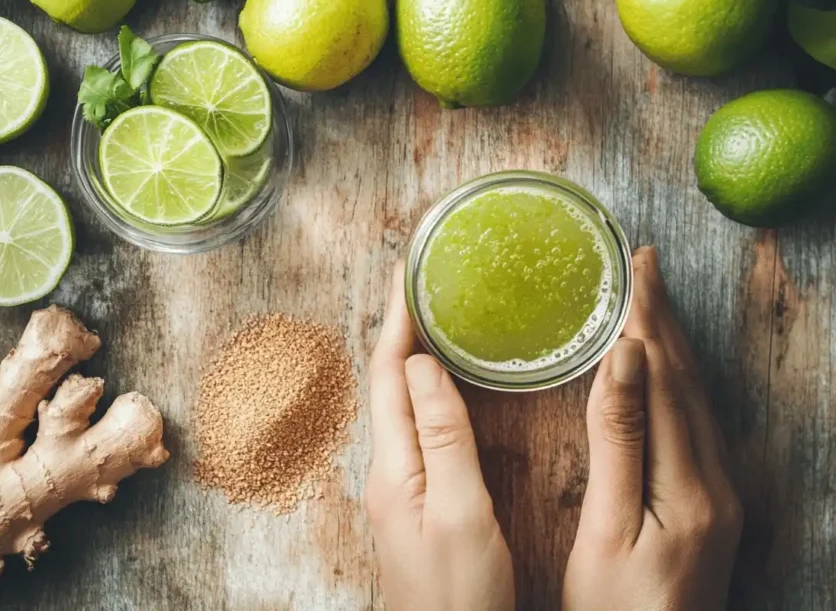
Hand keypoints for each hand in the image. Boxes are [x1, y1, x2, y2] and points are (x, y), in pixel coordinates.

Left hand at [366, 263, 513, 610]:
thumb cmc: (459, 594)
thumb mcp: (460, 513)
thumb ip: (444, 437)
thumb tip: (421, 363)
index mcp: (394, 466)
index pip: (386, 373)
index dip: (396, 318)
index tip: (407, 269)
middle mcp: (388, 469)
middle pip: (388, 381)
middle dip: (402, 326)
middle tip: (423, 280)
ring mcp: (400, 484)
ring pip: (402, 401)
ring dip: (412, 354)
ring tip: (433, 314)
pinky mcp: (418, 498)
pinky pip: (418, 425)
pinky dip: (428, 390)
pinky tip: (445, 384)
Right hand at [563, 247, 742, 610]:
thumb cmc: (615, 608)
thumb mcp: (606, 527)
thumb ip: (619, 439)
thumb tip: (627, 358)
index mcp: (691, 484)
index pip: (666, 379)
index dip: (648, 320)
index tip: (634, 269)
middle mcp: (717, 482)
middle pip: (688, 380)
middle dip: (664, 317)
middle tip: (645, 263)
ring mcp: (719, 495)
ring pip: (696, 399)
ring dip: (673, 343)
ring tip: (650, 300)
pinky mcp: (711, 506)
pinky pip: (696, 423)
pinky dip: (678, 381)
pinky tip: (662, 370)